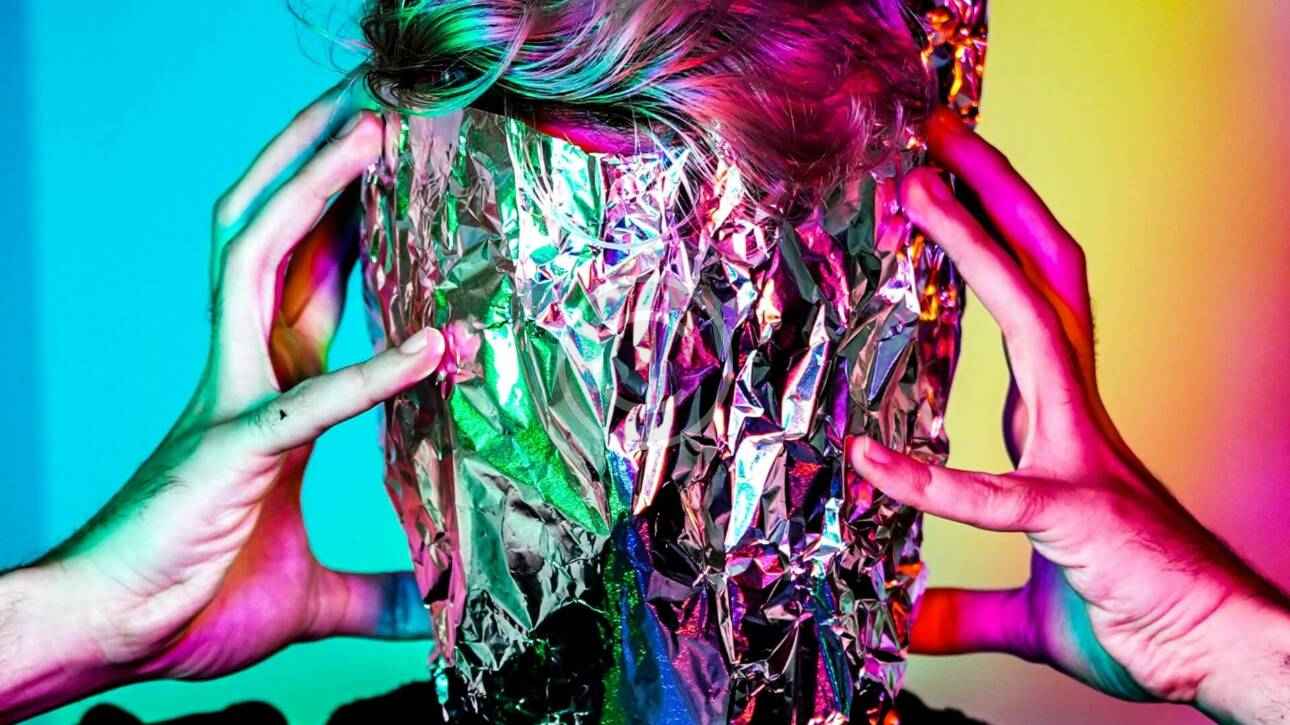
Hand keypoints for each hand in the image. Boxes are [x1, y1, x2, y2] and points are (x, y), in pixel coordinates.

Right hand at [0, 83, 442, 719]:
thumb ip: (380, 596)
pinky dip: (368, 370)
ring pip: (255, 262)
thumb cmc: (196, 600)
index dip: (351, 212)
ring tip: (374, 133)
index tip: (402, 164)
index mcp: (267, 385)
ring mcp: (228, 402)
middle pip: (273, 233)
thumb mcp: (315, 598)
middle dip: (319, 158)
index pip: (310, 275)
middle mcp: (243, 372)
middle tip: (380, 99)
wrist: (114, 641)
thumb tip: (441, 612)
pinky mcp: (227, 452)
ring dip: (314, 194)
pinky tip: (432, 346)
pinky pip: (303, 399)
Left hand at [849, 109, 1289, 722]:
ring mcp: (1083, 454)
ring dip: (978, 249)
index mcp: (1061, 422)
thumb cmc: (1135, 614)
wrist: (1216, 659)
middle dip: (993, 198)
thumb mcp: (1027, 609)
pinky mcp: (1081, 515)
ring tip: (922, 186)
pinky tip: (869, 460)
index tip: (940, 192)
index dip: (986, 243)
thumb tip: (905, 624)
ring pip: (1037, 321)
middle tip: (938, 137)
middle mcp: (1074, 416)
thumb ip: (964, 608)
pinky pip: (1000, 492)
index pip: (1027, 306)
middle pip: (1041, 275)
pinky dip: (931, 477)